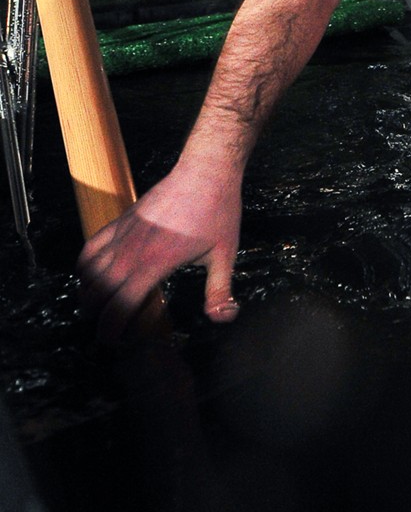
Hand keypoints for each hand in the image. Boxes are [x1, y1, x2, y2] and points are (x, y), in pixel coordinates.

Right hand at [78, 160, 242, 343]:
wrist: (206, 170)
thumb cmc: (218, 210)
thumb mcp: (225, 255)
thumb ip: (220, 290)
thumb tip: (223, 318)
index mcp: (155, 264)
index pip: (120, 307)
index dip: (112, 330)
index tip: (115, 341)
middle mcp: (132, 251)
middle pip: (97, 293)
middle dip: (97, 317)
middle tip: (108, 328)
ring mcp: (124, 234)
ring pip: (88, 271)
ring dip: (87, 293)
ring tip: (96, 307)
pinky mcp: (122, 220)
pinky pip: (91, 246)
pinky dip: (84, 265)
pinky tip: (91, 275)